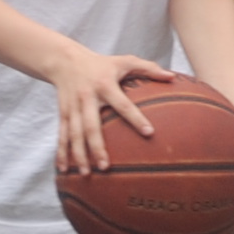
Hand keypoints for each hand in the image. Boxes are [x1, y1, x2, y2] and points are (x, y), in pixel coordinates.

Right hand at [48, 48, 180, 176]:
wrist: (65, 60)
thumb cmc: (102, 63)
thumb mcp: (125, 61)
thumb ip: (149, 68)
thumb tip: (172, 77)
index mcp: (105, 85)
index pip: (123, 104)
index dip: (136, 118)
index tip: (149, 133)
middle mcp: (87, 97)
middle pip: (91, 126)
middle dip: (97, 147)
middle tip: (105, 166)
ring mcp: (73, 107)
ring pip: (74, 134)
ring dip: (78, 155)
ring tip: (85, 174)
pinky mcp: (63, 113)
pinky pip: (62, 135)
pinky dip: (61, 152)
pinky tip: (62, 169)